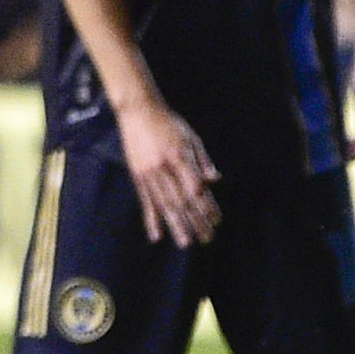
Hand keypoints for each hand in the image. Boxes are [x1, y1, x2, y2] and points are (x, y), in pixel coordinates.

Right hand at [116, 97, 219, 245]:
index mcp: (180, 156)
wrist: (137, 110)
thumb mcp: (190, 136)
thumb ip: (202, 160)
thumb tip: (215, 180)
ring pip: (164, 204)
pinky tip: (156, 236)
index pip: (196, 187)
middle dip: (195, 220)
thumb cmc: (168, 122)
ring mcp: (148, 173)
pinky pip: (145, 201)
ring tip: (185, 243)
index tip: (217, 220)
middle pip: (182, 200)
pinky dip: (151, 219)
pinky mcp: (137, 176)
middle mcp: (164, 167)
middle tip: (207, 238)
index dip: (207, 205)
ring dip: (176, 225)